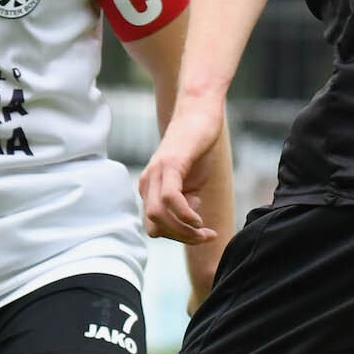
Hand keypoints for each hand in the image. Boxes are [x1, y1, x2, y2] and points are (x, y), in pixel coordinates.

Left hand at [141, 100, 226, 244]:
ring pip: (159, 216)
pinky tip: (199, 219)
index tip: (201, 234)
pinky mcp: (170, 164)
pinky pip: (170, 198)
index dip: (178, 237)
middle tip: (205, 236)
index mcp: (150, 189)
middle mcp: (148, 182)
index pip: (156, 226)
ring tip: (206, 231)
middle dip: (181, 238)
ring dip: (184, 231)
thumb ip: (185, 202)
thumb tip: (188, 223)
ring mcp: (156, 173)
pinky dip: (184, 215)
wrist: (200, 114)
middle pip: (155, 226)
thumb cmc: (197, 148)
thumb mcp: (190, 182)